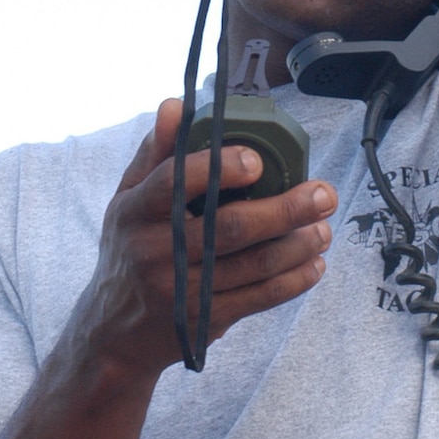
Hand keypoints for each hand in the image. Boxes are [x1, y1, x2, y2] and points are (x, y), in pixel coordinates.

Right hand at [72, 98, 335, 380]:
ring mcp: (181, 290)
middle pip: (229, 228)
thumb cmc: (129, 251)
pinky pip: (258, 299)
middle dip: (285, 209)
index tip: (258, 159)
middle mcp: (155, 251)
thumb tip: (175, 105)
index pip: (175, 183)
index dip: (218, 169)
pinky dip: (293, 281)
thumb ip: (156, 153)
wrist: (115, 333)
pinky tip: (314, 264)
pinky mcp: (203, 320)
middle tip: (323, 193)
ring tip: (324, 228)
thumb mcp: (127, 200)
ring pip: (253, 265)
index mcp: (135, 212)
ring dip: (298, 245)